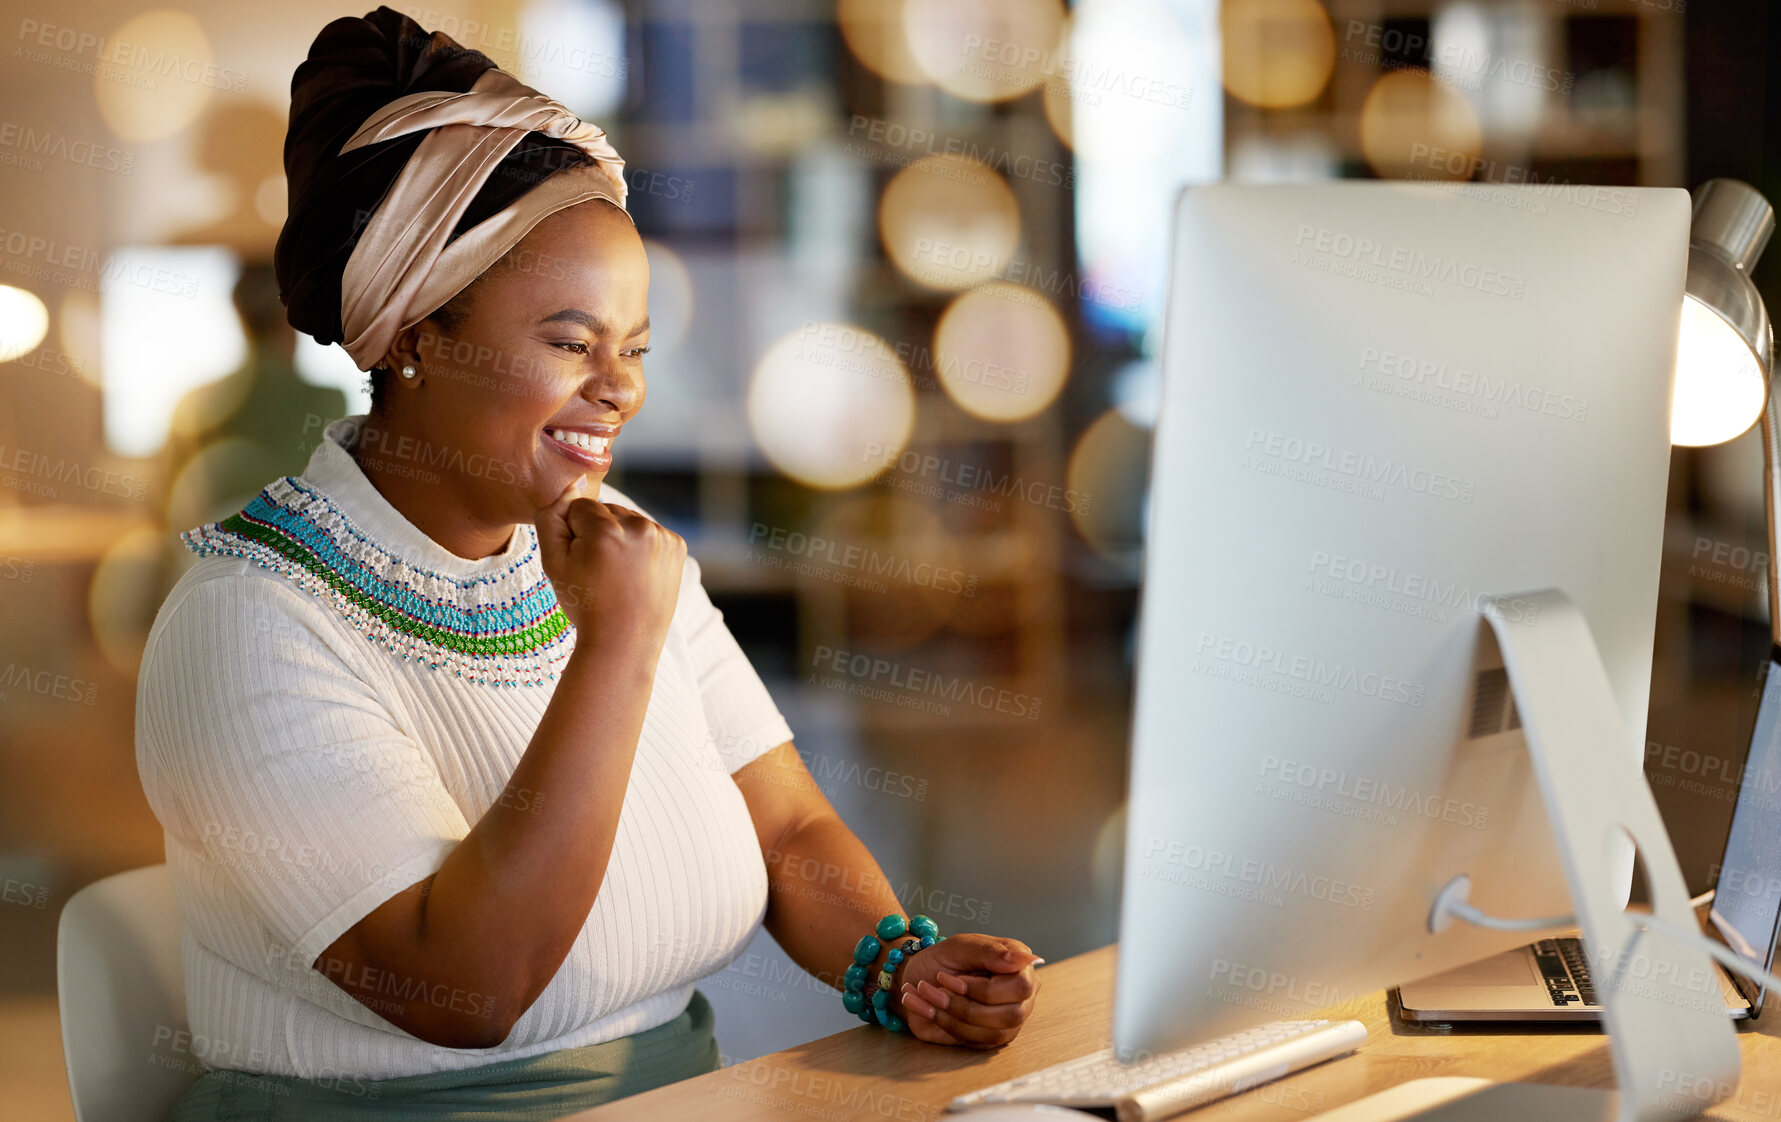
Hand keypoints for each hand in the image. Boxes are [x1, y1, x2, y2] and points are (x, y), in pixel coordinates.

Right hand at [534, 477, 685, 640]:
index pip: (580, 507)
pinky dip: (641, 547)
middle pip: (607, 511)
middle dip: (599, 533)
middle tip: (600, 572)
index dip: (574, 535)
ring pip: (628, 520)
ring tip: (618, 574)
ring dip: (621, 538)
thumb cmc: (584, 602)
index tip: (582, 564)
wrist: (623, 641)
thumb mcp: (553, 562)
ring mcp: (662, 537)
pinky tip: (636, 573)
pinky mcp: (677, 546)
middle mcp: (639, 528)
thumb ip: (552, 515)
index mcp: (606, 531)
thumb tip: (575, 480)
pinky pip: (649, 533)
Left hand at [889, 934, 1041, 1048]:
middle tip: (937, 987)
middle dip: (966, 1005)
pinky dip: (947, 1025)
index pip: (1021, 986)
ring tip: (928, 995)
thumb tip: (1027, 958)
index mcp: (1019, 967)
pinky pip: (976, 1042)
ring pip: (994, 1032)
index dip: (983, 988)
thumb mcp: (960, 947)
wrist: (919, 978)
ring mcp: (1008, 1020)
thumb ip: (992, 951)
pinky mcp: (991, 1039)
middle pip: (1011, 1014)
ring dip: (953, 1015)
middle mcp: (1021, 996)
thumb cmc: (942, 959)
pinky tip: (929, 1008)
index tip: (949, 978)